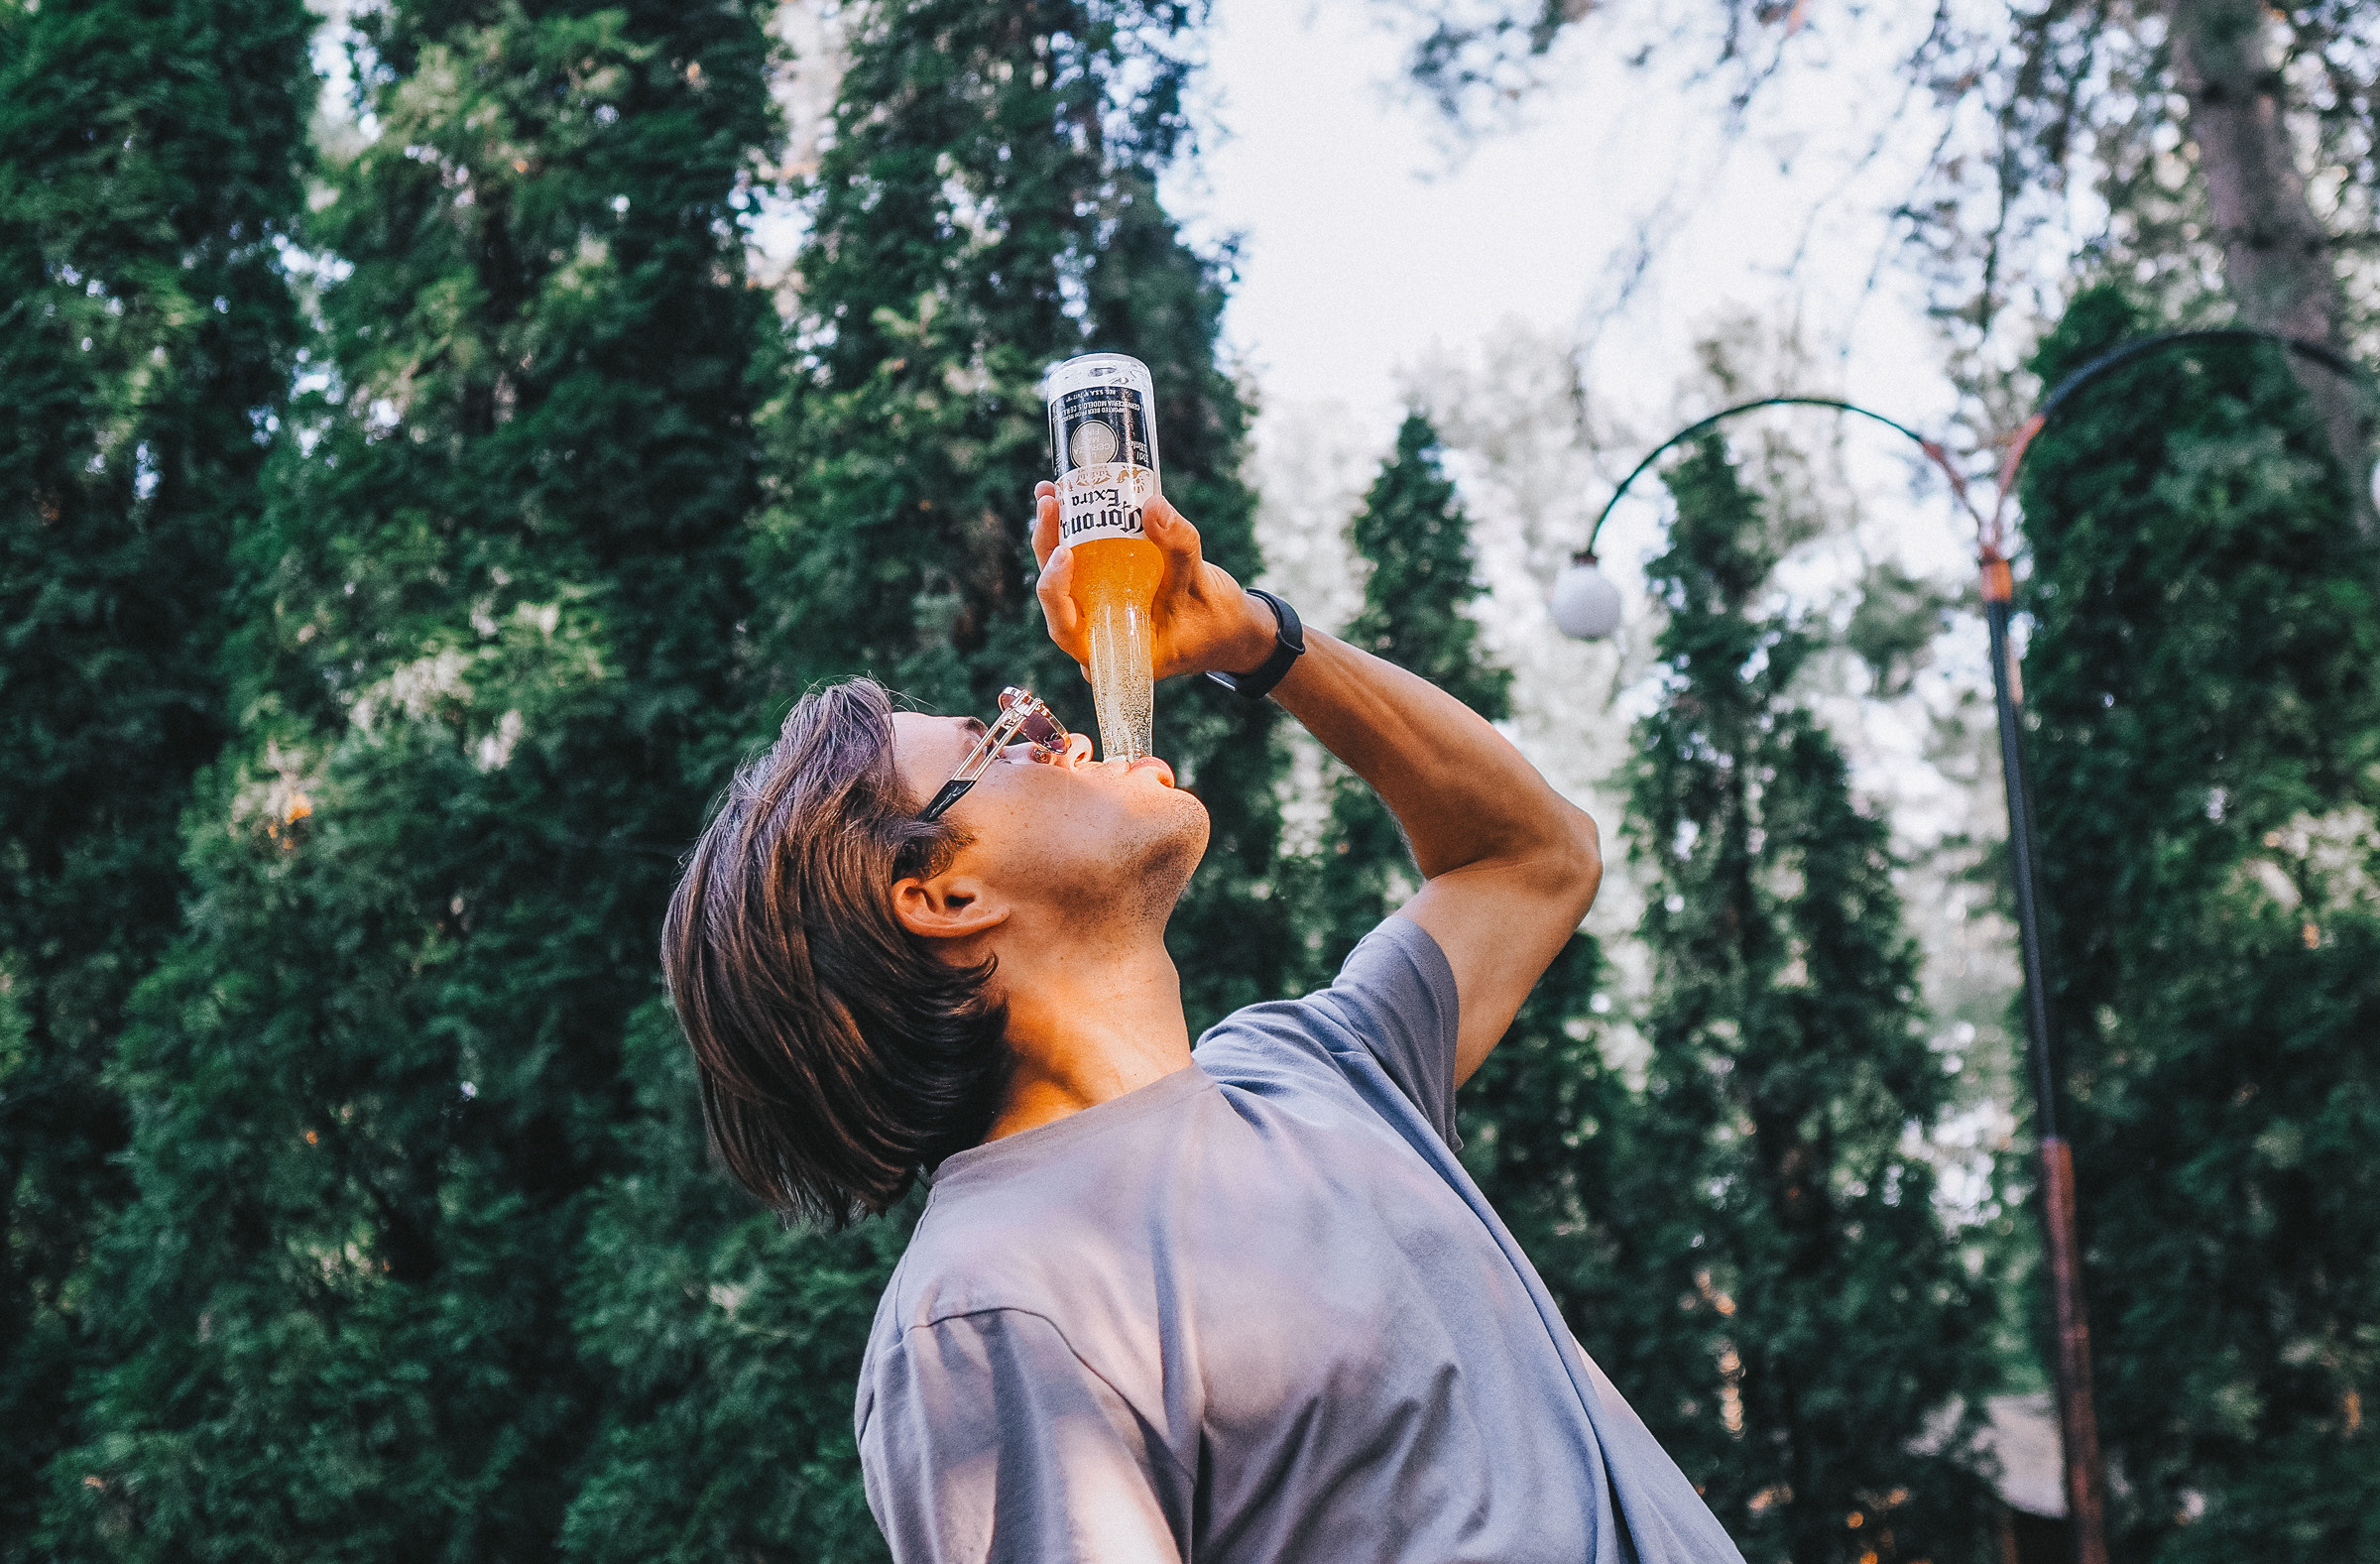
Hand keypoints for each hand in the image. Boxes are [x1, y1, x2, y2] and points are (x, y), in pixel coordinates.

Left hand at [1031, 481, 1276, 681]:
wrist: (1231, 626)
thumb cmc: (1215, 622)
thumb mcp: (1199, 584)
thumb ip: (1178, 547)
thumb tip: (1153, 505)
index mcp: (1109, 651)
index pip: (1065, 627)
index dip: (1055, 590)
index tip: (1064, 552)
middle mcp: (1096, 631)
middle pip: (1057, 592)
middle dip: (1048, 545)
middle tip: (1050, 502)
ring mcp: (1100, 607)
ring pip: (1066, 573)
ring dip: (1055, 532)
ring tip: (1049, 491)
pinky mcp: (1109, 586)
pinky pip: (1085, 560)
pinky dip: (1078, 530)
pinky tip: (1070, 498)